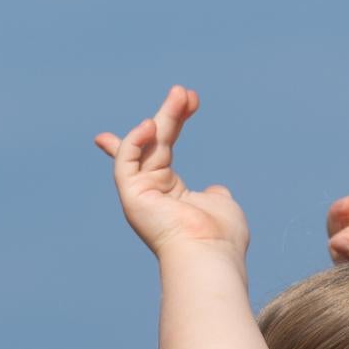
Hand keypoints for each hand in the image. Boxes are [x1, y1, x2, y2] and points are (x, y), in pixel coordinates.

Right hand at [97, 86, 247, 261]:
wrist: (209, 255)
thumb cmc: (220, 237)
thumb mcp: (222, 206)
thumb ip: (214, 195)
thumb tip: (215, 190)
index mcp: (171, 195)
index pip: (156, 155)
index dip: (157, 130)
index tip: (171, 105)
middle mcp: (152, 193)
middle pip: (156, 144)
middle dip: (170, 115)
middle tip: (187, 92)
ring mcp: (140, 194)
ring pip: (144, 147)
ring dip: (161, 118)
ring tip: (181, 95)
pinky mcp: (131, 196)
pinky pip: (126, 162)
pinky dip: (134, 141)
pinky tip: (152, 124)